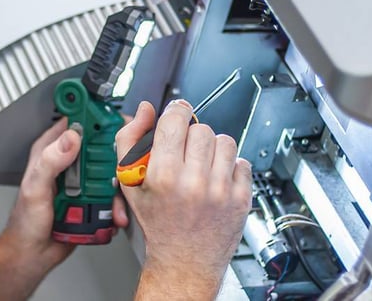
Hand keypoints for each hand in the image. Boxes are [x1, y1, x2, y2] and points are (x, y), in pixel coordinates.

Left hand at [0, 119, 129, 271]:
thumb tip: (71, 138)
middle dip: (116, 154)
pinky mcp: (92, 198)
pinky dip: (117, 205)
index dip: (94, 115)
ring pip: (110, 171)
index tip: (113, 117)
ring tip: (115, 201)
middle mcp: (68, 162)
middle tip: (123, 165)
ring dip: (118, 186)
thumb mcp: (35, 187)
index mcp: (51, 150)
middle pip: (101, 144)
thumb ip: (50, 161)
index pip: (75, 121)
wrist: (33, 253)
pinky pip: (111, 195)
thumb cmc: (25, 222)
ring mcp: (82, 180)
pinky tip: (113, 214)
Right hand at [116, 100, 251, 296]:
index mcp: (163, 175)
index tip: (177, 114)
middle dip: (192, 136)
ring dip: (213, 149)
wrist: (183, 260)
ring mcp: (220, 191)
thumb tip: (144, 110)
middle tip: (185, 153)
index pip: (176, 120)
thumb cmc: (156, 221)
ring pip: (225, 141)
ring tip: (202, 165)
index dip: (176, 112)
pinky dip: (231, 167)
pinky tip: (216, 180)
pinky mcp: (241, 199)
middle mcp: (193, 182)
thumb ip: (130, 140)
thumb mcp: (129, 181)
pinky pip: (242, 162)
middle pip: (201, 129)